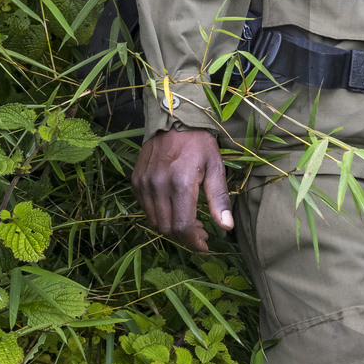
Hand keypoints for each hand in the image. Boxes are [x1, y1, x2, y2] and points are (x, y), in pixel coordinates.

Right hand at [133, 128, 233, 253]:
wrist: (174, 118)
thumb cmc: (199, 143)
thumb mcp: (216, 167)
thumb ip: (219, 199)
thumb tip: (227, 227)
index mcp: (181, 184)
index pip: (182, 227)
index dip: (193, 242)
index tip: (205, 245)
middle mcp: (158, 185)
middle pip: (167, 228)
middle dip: (184, 237)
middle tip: (200, 232)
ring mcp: (144, 183)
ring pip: (154, 221)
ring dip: (171, 228)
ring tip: (189, 222)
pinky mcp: (136, 180)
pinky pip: (145, 208)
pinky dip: (159, 215)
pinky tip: (173, 208)